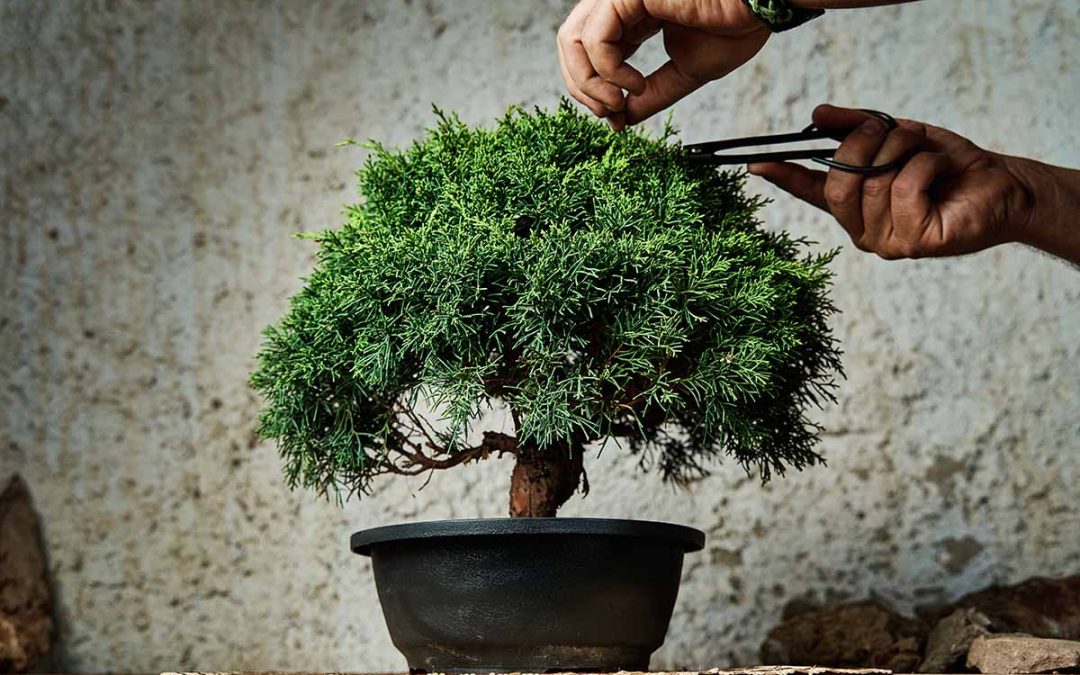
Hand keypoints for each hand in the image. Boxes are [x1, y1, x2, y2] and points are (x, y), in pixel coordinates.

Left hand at [557, 0, 769, 130]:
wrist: (763, 4)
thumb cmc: (734, 26)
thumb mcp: (685, 72)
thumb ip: (651, 95)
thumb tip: (622, 120)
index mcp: (632, 16)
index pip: (589, 52)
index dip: (591, 88)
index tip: (615, 117)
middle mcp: (621, 3)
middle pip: (570, 45)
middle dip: (581, 87)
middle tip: (609, 114)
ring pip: (572, 40)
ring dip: (588, 83)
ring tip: (617, 103)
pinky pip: (596, 39)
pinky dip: (607, 71)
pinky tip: (634, 85)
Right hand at [749, 105, 1039, 258]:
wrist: (1000, 185)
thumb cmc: (947, 166)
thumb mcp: (898, 136)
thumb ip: (857, 127)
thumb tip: (817, 116)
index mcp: (854, 204)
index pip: (810, 190)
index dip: (784, 176)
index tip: (756, 163)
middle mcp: (862, 229)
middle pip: (840, 181)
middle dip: (864, 144)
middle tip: (888, 127)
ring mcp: (885, 241)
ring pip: (875, 181)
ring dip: (904, 150)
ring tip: (925, 152)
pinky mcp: (913, 243)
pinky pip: (904, 188)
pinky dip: (924, 166)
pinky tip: (939, 174)